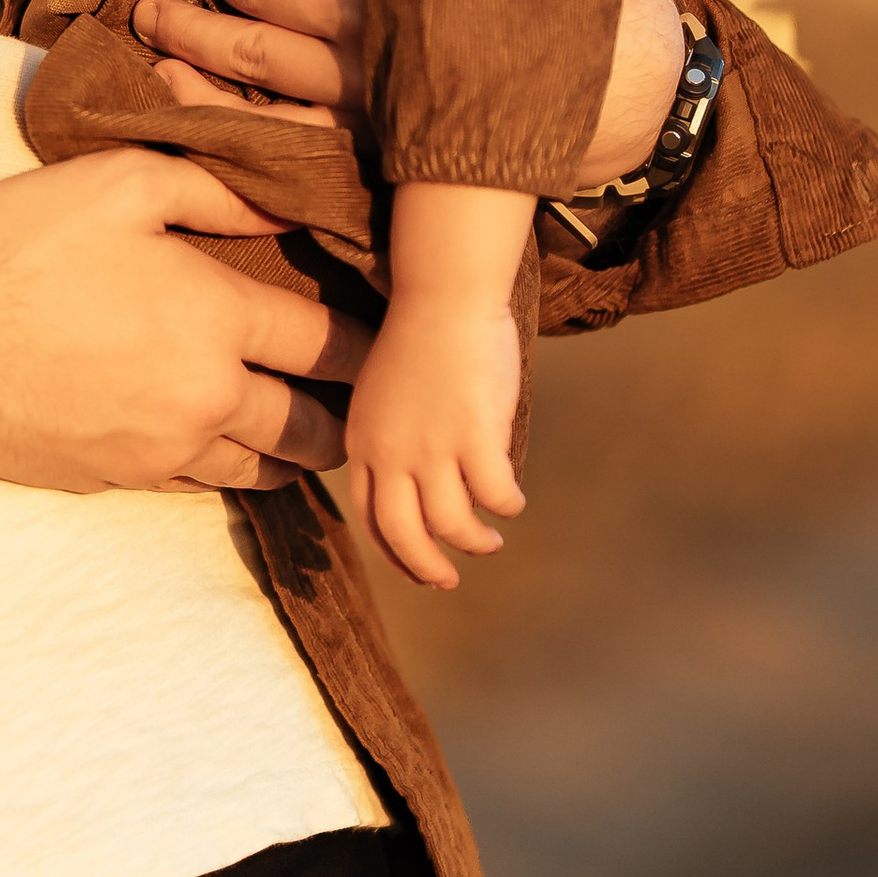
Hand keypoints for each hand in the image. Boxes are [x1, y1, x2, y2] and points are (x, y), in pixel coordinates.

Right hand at [0, 150, 373, 494]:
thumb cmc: (21, 245)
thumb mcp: (121, 183)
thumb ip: (217, 190)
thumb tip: (289, 206)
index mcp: (215, 318)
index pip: (327, 343)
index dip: (371, 344)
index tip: (397, 343)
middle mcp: (205, 397)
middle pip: (313, 425)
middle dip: (350, 415)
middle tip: (374, 403)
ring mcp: (163, 448)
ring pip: (266, 467)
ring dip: (299, 452)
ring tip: (318, 432)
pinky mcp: (122, 479)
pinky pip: (205, 485)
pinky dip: (237, 470)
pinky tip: (239, 450)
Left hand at [333, 292, 525, 590]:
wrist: (444, 294)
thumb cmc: (420, 337)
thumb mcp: (382, 395)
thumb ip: (389, 440)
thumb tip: (415, 487)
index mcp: (363, 441)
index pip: (370, 516)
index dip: (394, 552)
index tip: (417, 567)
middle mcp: (390, 451)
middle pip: (403, 535)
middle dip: (426, 568)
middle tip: (447, 582)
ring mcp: (431, 447)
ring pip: (452, 524)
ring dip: (474, 542)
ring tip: (490, 541)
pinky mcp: (474, 437)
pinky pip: (494, 494)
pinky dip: (506, 506)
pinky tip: (514, 502)